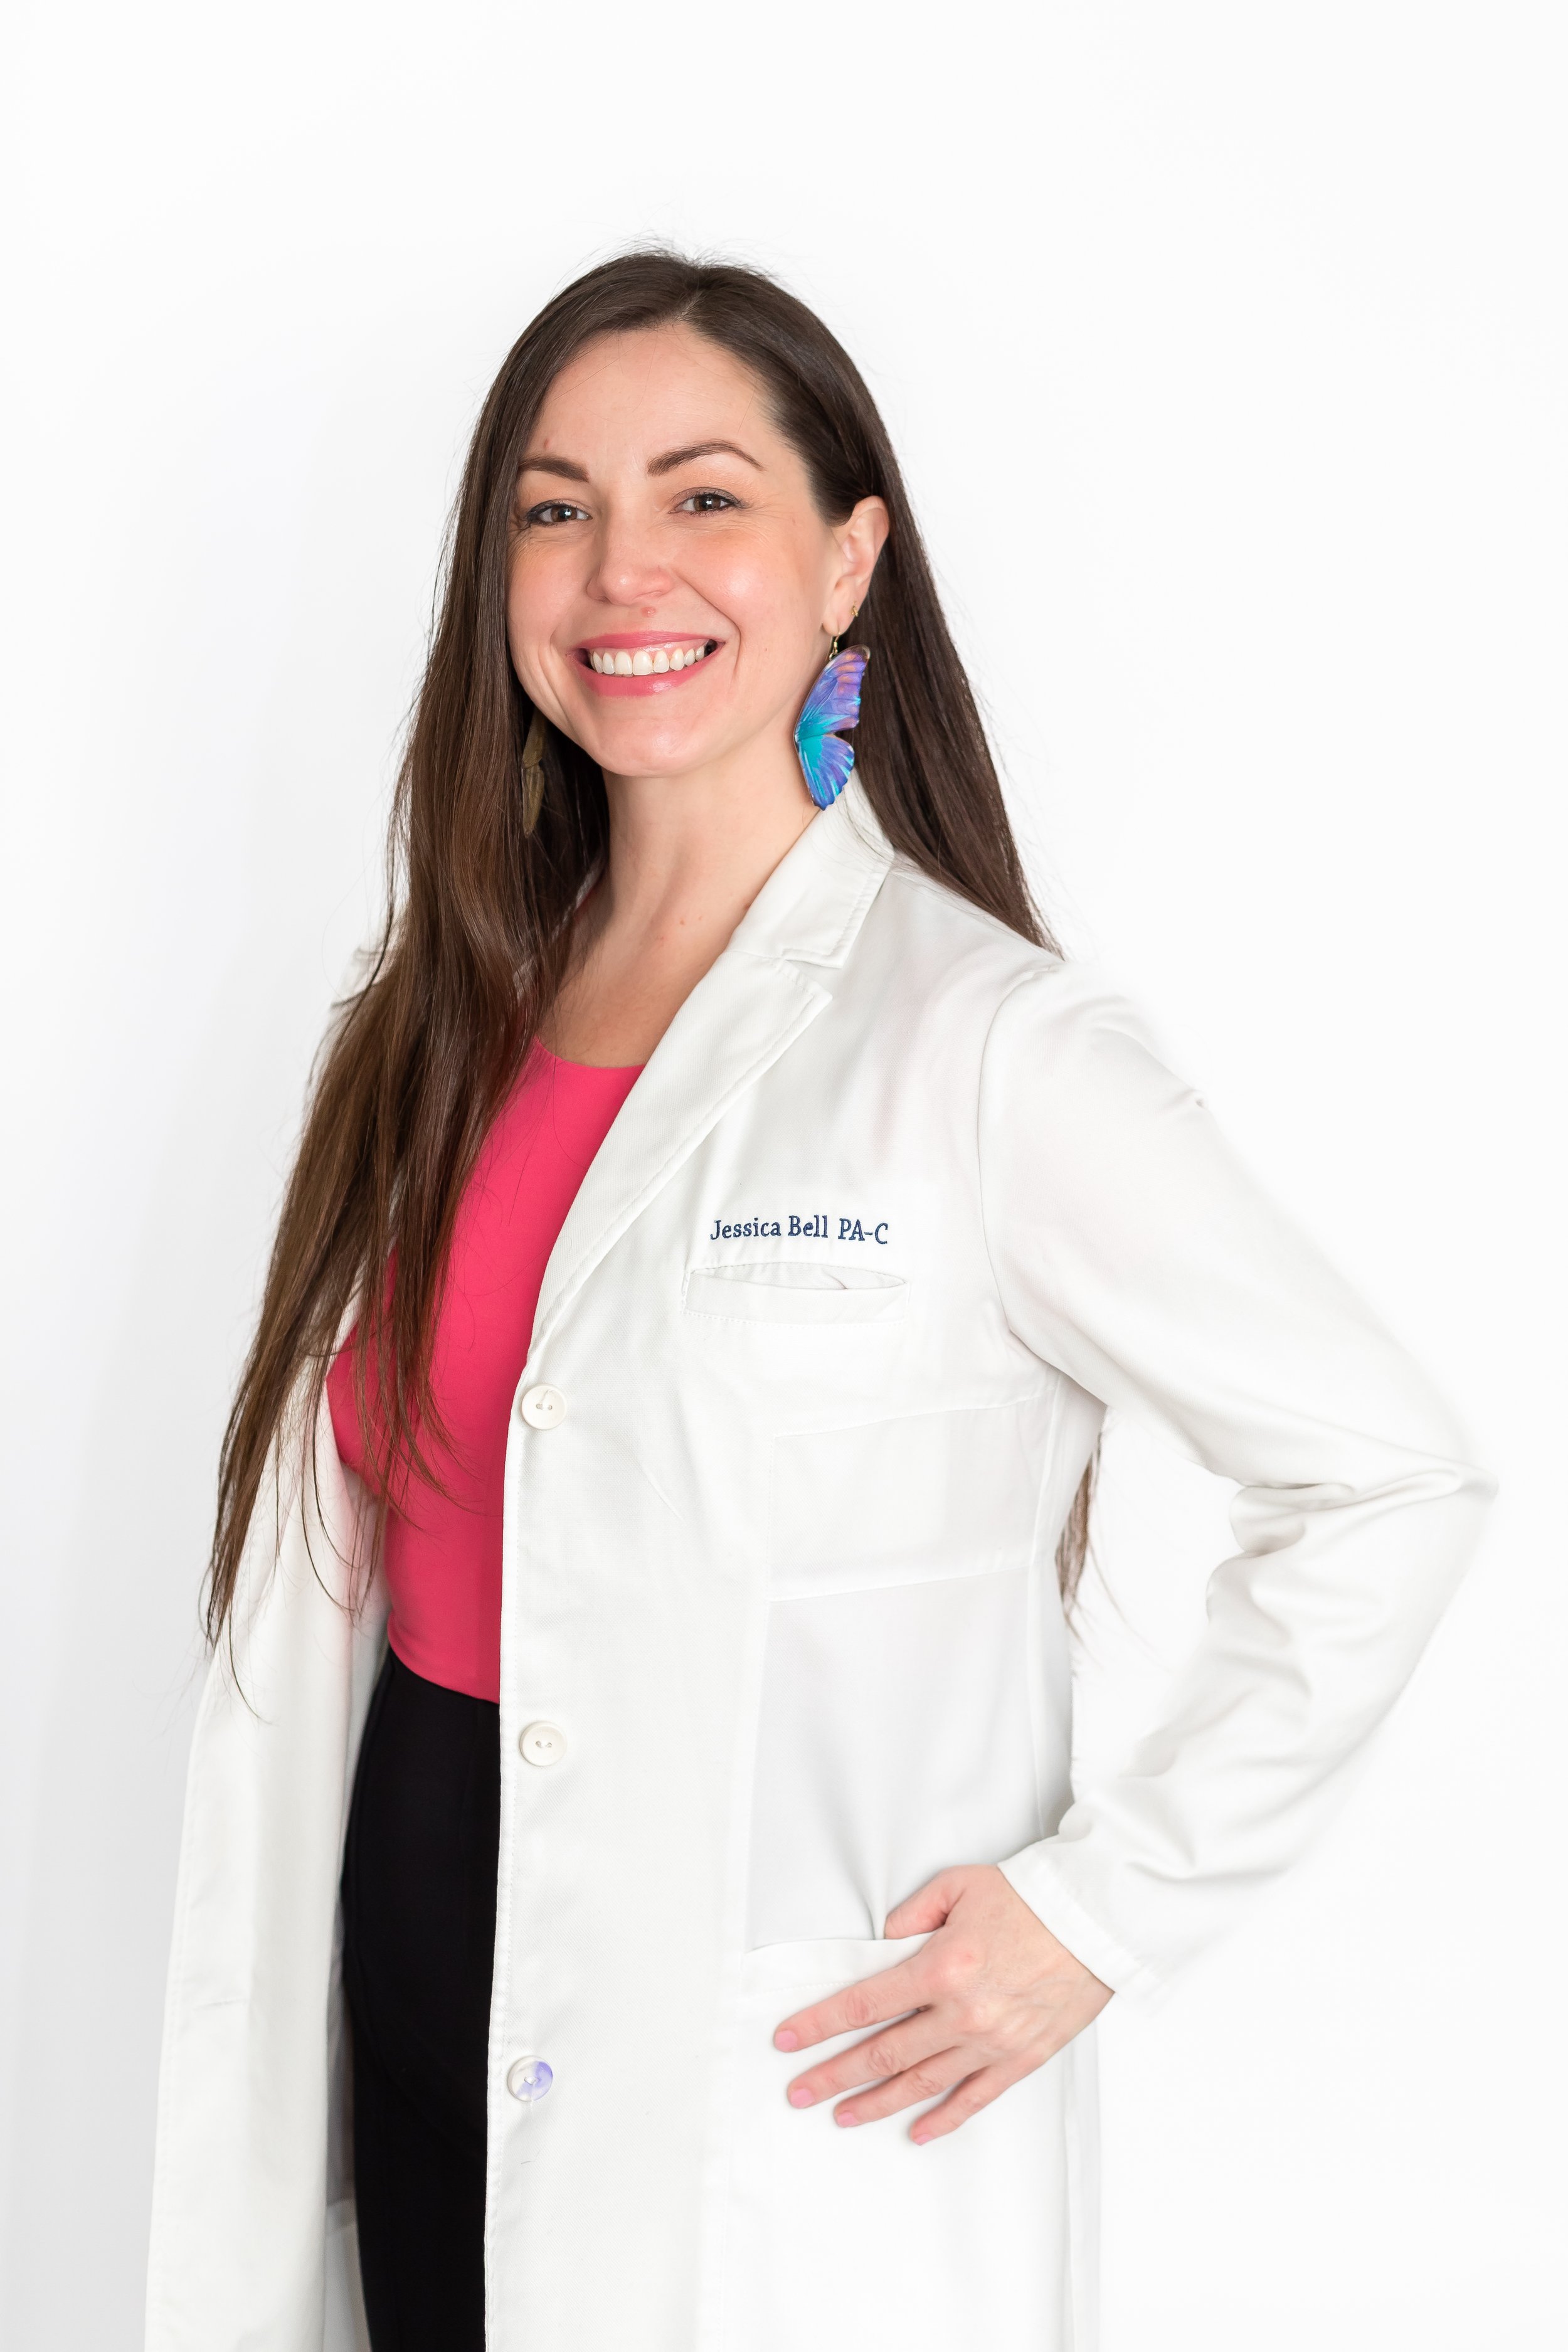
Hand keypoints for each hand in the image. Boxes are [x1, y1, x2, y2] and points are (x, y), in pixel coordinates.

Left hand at [773, 1863, 1111, 2143]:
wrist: (1096, 1919)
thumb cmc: (1030, 1897)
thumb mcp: (959, 1886)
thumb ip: (913, 1913)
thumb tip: (883, 1940)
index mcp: (941, 1966)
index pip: (864, 2003)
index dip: (820, 2024)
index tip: (788, 2040)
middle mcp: (962, 2013)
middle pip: (883, 2053)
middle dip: (834, 2074)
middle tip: (800, 2091)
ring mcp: (992, 2042)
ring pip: (922, 2083)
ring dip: (877, 2103)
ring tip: (842, 2115)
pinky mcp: (1022, 2058)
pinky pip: (975, 2098)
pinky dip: (944, 2119)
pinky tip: (917, 2131)